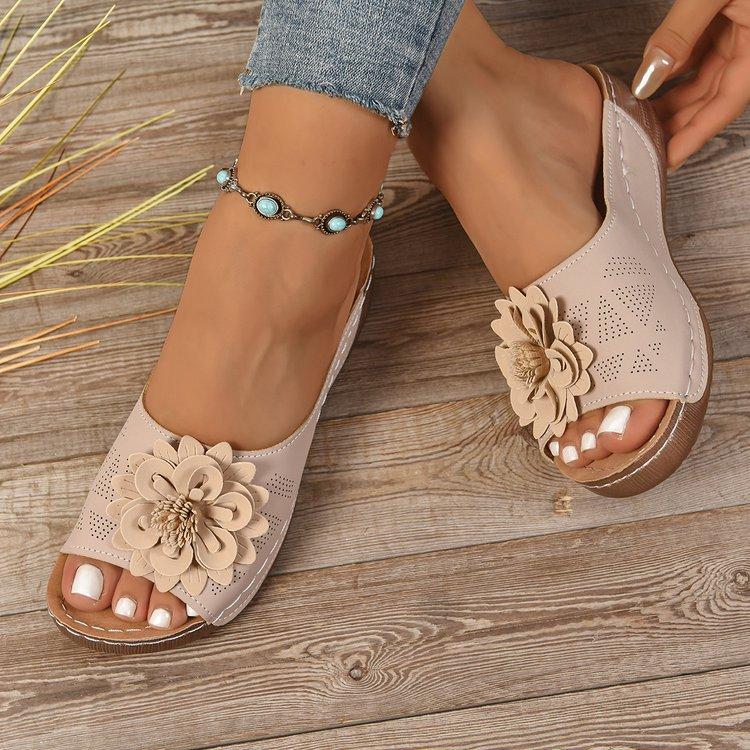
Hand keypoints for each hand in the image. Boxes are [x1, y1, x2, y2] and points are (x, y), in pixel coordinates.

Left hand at [631, 0, 749, 168]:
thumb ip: (680, 32)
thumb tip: (650, 77)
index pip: (724, 106)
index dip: (692, 137)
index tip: (664, 160)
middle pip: (714, 97)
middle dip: (679, 123)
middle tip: (644, 144)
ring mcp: (746, 31)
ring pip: (708, 77)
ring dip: (676, 99)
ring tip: (643, 119)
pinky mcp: (734, 18)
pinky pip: (706, 53)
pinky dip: (681, 69)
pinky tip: (656, 83)